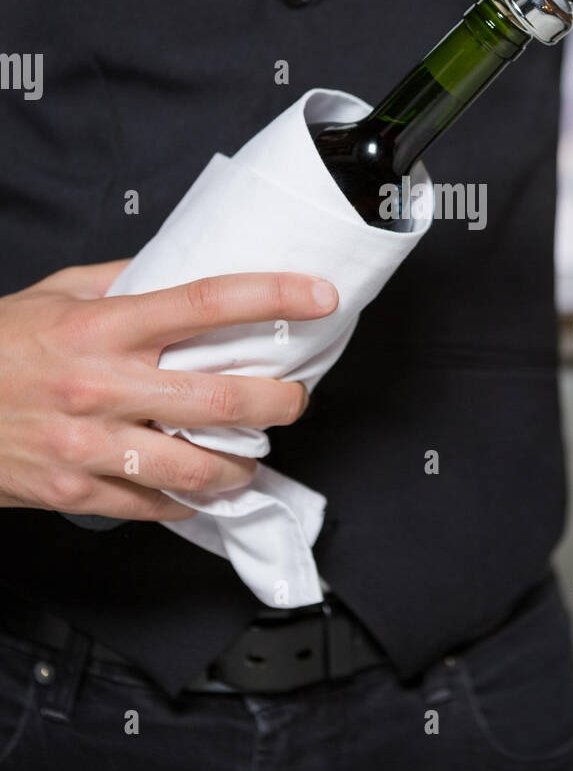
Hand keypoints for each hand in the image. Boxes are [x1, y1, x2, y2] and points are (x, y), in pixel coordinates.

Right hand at [0, 261, 337, 519]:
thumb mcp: (56, 294)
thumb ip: (123, 282)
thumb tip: (182, 266)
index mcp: (101, 327)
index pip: (204, 302)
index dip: (271, 296)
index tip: (317, 295)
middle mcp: (101, 385)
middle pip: (219, 398)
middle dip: (278, 401)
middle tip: (295, 398)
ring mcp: (88, 446)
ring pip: (196, 466)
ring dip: (241, 464)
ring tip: (251, 454)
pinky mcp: (76, 494)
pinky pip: (155, 505)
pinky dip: (189, 498)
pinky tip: (198, 484)